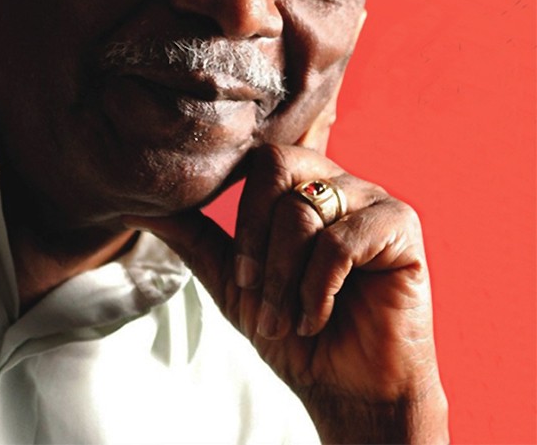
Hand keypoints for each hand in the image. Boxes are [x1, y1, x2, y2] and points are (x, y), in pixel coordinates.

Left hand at [123, 144, 448, 443]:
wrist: (348, 388)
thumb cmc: (295, 330)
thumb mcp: (234, 282)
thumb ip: (196, 236)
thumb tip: (143, 206)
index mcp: (301, 183)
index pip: (259, 155)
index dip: (239, 199)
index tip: (237, 261)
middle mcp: (336, 179)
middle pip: (274, 169)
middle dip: (253, 242)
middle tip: (253, 293)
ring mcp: (371, 198)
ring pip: (302, 211)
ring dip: (282, 279)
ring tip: (286, 319)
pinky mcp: (401, 226)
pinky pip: (340, 242)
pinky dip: (317, 289)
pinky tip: (319, 317)